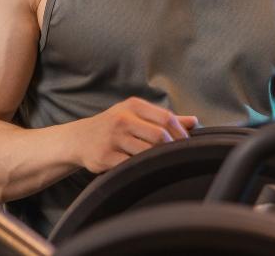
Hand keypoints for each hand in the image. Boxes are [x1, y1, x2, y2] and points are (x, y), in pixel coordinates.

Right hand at [74, 97, 198, 173]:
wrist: (79, 138)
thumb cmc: (114, 125)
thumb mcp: (135, 114)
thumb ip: (164, 118)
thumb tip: (195, 121)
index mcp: (133, 105)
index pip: (167, 118)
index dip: (181, 133)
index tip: (186, 144)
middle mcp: (122, 119)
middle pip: (160, 136)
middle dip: (171, 148)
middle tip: (176, 157)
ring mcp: (113, 139)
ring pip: (147, 152)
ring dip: (157, 159)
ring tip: (160, 163)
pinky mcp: (105, 157)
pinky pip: (131, 165)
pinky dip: (140, 168)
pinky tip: (143, 169)